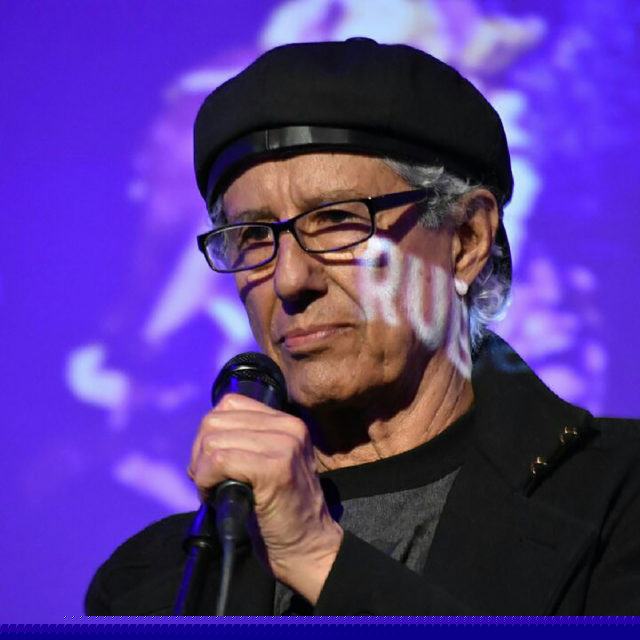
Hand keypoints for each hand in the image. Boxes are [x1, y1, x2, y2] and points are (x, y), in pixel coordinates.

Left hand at [188, 393, 342, 603]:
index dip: (210, 434)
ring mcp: (285, 446)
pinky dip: (207, 481)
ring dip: (202, 471)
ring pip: (214, 441)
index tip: (213, 464)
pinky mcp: (275, 468)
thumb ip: (246, 440)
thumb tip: (205, 433)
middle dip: (200, 454)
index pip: (229, 403)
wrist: (308, 548)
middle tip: (209, 482)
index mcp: (287, 421)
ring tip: (215, 492)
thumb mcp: (267, 463)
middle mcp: (289, 427)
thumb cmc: (279, 511)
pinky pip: (220, 460)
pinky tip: (217, 497)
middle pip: (215, 421)